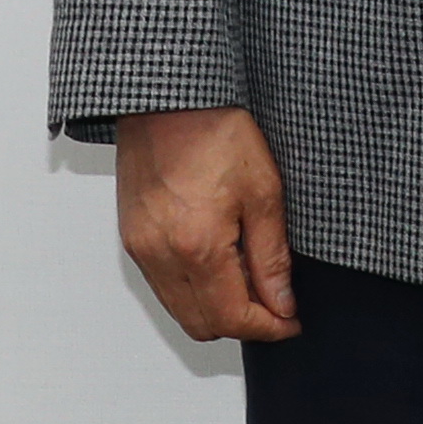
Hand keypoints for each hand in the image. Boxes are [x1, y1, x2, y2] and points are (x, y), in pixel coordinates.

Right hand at [113, 106, 300, 340]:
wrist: (168, 96)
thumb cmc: (215, 129)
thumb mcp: (263, 191)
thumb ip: (272, 257)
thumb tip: (282, 303)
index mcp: (196, 246)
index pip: (232, 318)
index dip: (268, 327)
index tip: (291, 320)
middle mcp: (160, 256)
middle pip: (201, 325)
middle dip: (242, 321)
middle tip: (274, 298)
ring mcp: (140, 248)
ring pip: (179, 309)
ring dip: (214, 306)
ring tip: (248, 273)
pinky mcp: (131, 237)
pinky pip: (162, 285)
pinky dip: (191, 287)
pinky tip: (217, 258)